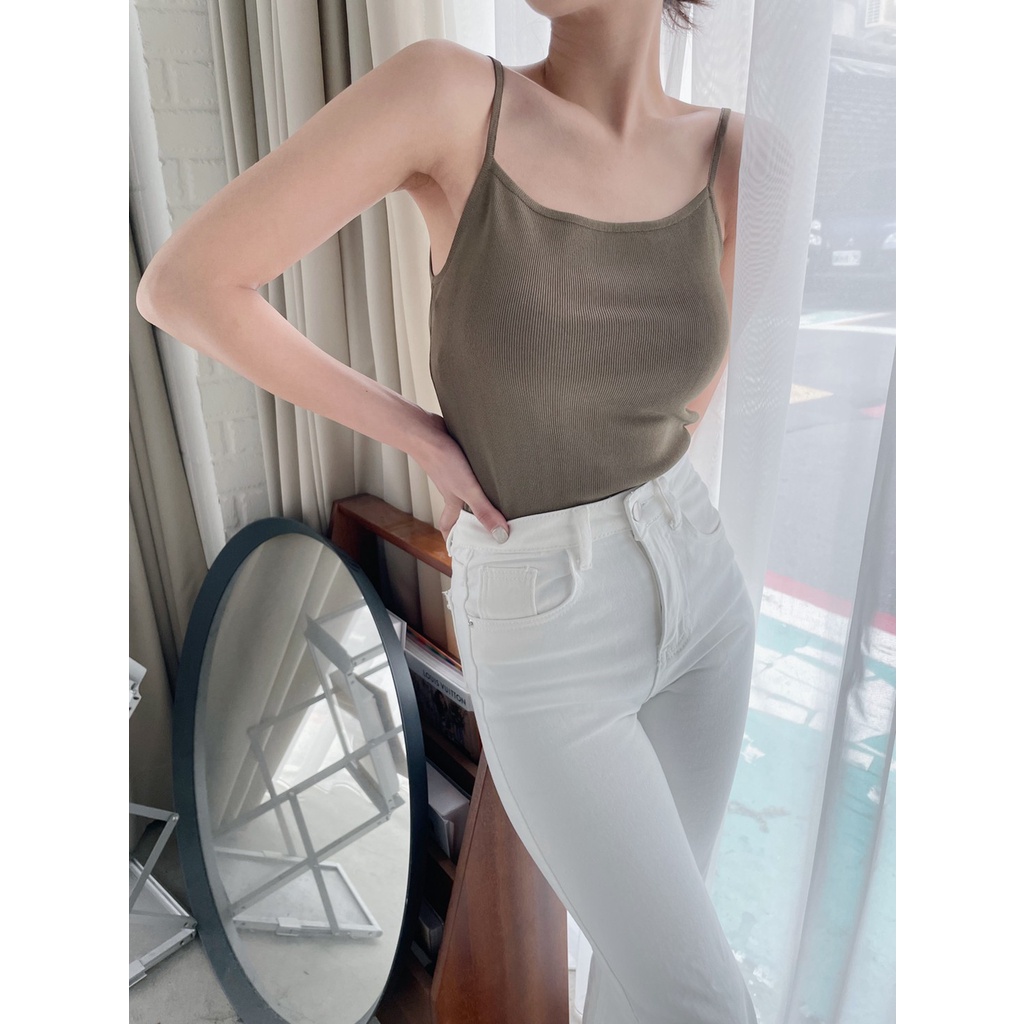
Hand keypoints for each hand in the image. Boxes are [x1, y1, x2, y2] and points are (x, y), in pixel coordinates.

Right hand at [414, 413, 509, 545]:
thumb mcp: (468, 490)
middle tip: (482, 523)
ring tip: (492, 496)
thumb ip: (484, 511)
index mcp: (452, 500)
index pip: (449, 524)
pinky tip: (488, 466)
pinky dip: (475, 471)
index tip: (455, 549)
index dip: (451, 538)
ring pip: (464, 487)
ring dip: (474, 493)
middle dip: (467, 516)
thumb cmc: (442, 460)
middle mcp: (451, 488)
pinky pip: (466, 468)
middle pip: (458, 506)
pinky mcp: (455, 455)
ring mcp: (452, 471)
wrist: (425, 432)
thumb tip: (500, 535)